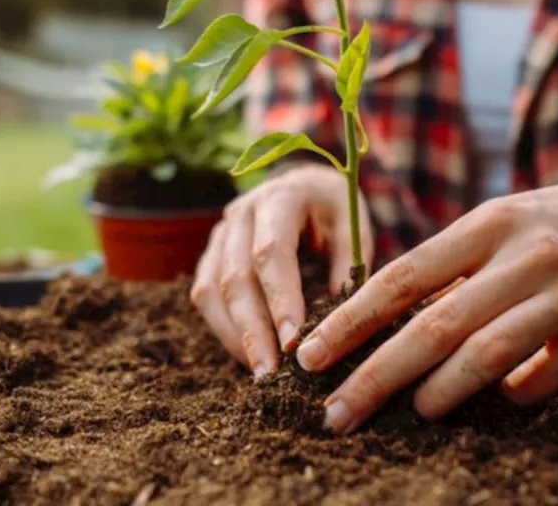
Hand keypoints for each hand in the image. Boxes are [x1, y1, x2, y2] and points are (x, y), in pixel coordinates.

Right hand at [191, 162, 373, 376]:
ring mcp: (220, 232)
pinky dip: (223, 327)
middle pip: (236, 276)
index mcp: (281, 197)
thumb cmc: (334, 209)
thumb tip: (338, 324)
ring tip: (259, 372)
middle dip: (253, 330)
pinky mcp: (211, 253)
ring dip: (234, 334)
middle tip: (271, 373)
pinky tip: (246, 354)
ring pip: (212, 289)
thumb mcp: (353, 226)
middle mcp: (241, 212)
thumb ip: (348, 268)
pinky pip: (204, 294)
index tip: (294, 343)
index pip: (272, 252)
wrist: (304, 183)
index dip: (280, 299)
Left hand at [293, 157, 557, 433]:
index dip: (350, 321)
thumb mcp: (510, 217)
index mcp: (488, 222)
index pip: (401, 276)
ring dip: (438, 392)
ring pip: (486, 354)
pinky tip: (503, 401)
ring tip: (409, 412)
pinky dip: (517, 393)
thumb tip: (397, 319)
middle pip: (433, 325)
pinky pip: (548, 374)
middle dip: (375, 374)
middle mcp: (523, 255)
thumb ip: (458, 264)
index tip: (310, 356)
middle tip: (335, 413)